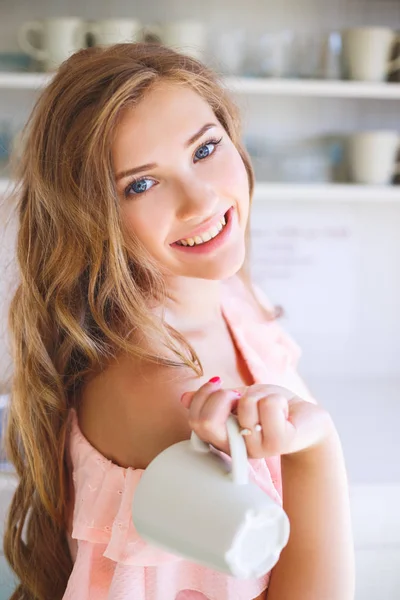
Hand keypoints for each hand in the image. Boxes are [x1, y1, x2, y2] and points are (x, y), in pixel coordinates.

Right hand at [181, 377, 333, 458]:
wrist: (307, 421)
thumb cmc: (272, 408)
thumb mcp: (240, 399)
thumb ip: (215, 400)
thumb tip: (184, 398)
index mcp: (222, 438)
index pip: (194, 420)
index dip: (203, 395)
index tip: (220, 385)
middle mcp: (236, 448)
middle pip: (206, 422)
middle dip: (222, 396)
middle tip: (239, 395)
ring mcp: (256, 448)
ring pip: (245, 406)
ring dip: (260, 394)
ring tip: (270, 405)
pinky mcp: (278, 442)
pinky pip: (269, 406)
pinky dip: (277, 398)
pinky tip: (284, 411)